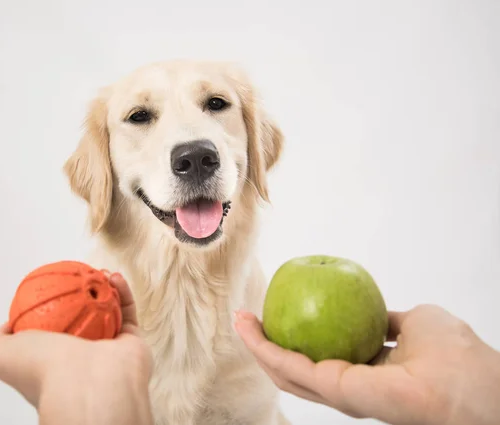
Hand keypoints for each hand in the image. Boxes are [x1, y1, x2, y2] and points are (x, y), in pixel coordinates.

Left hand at [0, 273, 153, 424]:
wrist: (86, 383)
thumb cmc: (43, 370)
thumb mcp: (1, 355)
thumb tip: (8, 325)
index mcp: (54, 362)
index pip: (53, 331)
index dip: (53, 305)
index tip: (53, 286)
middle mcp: (82, 357)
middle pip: (83, 316)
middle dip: (82, 293)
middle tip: (80, 276)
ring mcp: (108, 350)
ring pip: (107, 311)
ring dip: (104, 288)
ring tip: (97, 272)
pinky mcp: (131, 344)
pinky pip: (127, 311)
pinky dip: (122, 292)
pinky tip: (113, 276)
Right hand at [235, 304, 499, 424]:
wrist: (472, 382)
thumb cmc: (455, 354)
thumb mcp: (417, 321)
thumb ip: (390, 319)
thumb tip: (375, 309)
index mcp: (368, 373)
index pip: (322, 358)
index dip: (296, 337)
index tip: (276, 311)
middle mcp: (350, 387)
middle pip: (296, 368)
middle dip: (267, 345)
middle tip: (245, 319)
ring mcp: (340, 393)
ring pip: (286, 373)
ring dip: (258, 347)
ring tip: (239, 322)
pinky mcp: (335, 391)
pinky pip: (292, 368)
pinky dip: (266, 349)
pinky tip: (250, 330)